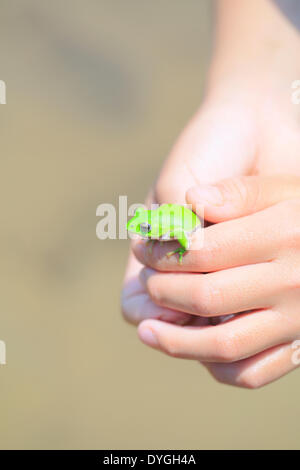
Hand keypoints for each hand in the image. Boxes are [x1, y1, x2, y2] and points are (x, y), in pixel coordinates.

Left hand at [134, 176, 299, 387]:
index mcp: (285, 235)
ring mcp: (297, 320)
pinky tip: (195, 350)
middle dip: (163, 290)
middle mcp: (292, 282)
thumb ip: (240, 193)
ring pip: (225, 345)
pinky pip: (252, 373)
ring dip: (176, 341)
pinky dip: (216, 366)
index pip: (205, 251)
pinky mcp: (299, 348)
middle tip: (148, 280)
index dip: (163, 252)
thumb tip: (191, 200)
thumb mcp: (283, 190)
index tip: (144, 249)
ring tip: (147, 330)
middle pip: (208, 297)